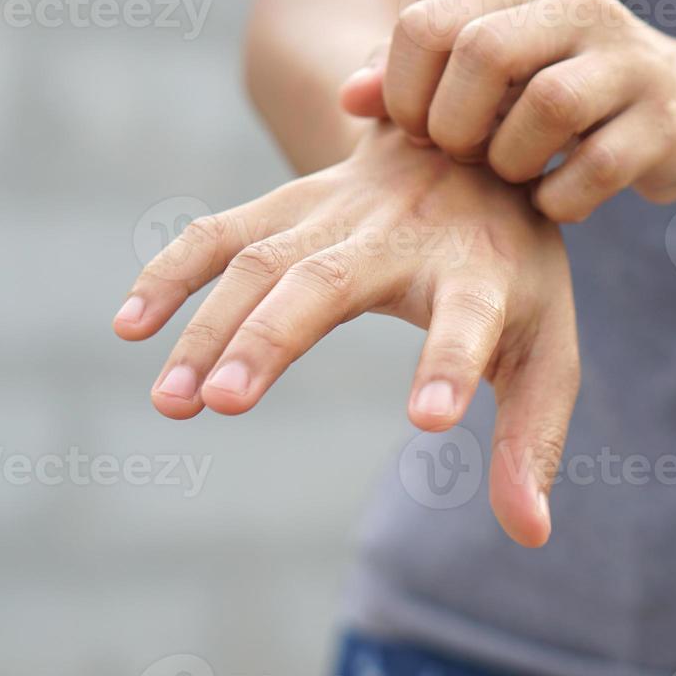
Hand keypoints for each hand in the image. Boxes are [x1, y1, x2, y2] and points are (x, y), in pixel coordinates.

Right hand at [113, 124, 579, 546]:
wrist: (476, 139)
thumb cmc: (514, 269)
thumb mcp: (545, 345)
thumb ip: (532, 438)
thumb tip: (530, 536)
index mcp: (480, 274)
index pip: (470, 321)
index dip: (450, 364)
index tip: (428, 421)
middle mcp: (404, 235)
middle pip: (331, 280)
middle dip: (276, 337)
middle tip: (228, 403)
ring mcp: (340, 212)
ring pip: (262, 260)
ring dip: (212, 325)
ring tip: (175, 399)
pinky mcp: (292, 203)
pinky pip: (221, 232)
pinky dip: (172, 271)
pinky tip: (131, 326)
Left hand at [341, 0, 675, 221]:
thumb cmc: (566, 95)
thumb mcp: (492, 75)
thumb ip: (417, 80)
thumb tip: (348, 99)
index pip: (427, 25)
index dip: (404, 92)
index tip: (415, 133)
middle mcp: (579, 10)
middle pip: (485, 54)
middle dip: (456, 124)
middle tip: (463, 157)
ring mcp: (630, 63)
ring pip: (547, 107)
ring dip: (511, 162)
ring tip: (512, 176)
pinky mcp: (665, 123)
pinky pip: (596, 169)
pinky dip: (560, 201)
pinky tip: (552, 202)